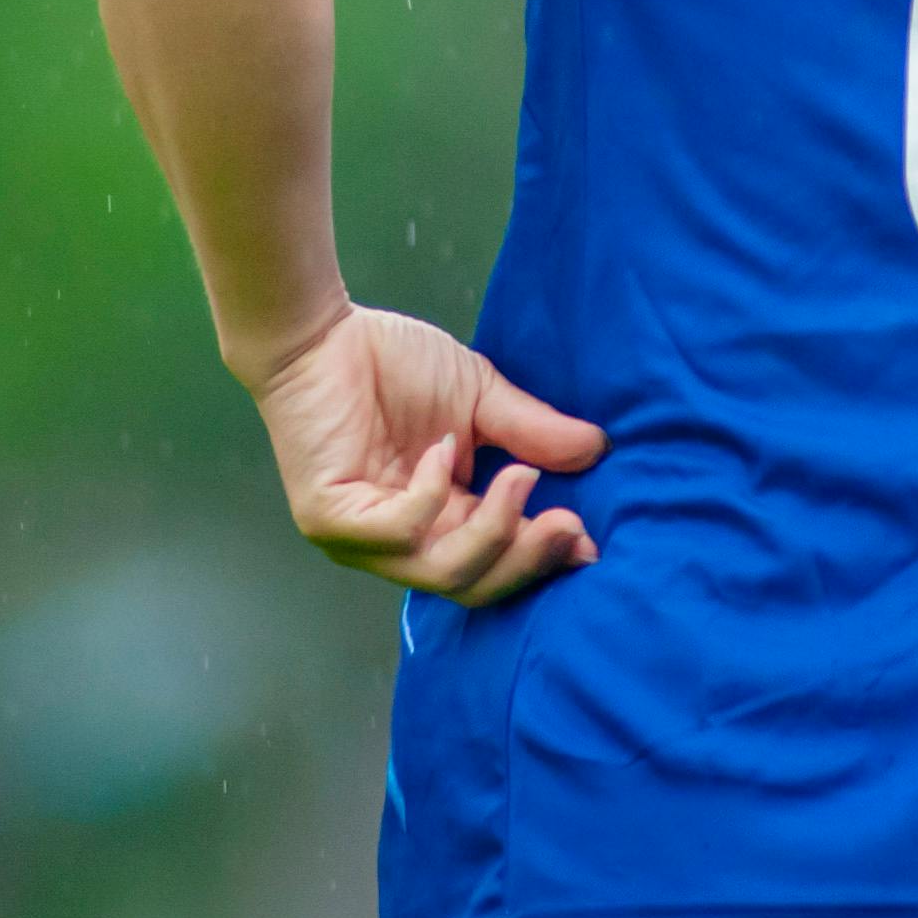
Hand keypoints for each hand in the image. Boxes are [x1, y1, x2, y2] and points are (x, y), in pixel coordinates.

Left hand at [247, 305, 606, 608]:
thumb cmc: (391, 363)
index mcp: (438, 521)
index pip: (494, 566)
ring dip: (494, 531)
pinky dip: (432, 497)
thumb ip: (531, 431)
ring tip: (520, 478)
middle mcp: (400, 543)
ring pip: (442, 571)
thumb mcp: (478, 396)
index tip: (591, 542)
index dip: (543, 560)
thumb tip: (597, 450)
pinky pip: (399, 533)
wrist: (321, 333)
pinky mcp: (330, 520)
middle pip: (473, 585)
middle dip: (528, 560)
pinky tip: (443, 453)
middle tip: (570, 526)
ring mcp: (361, 540)